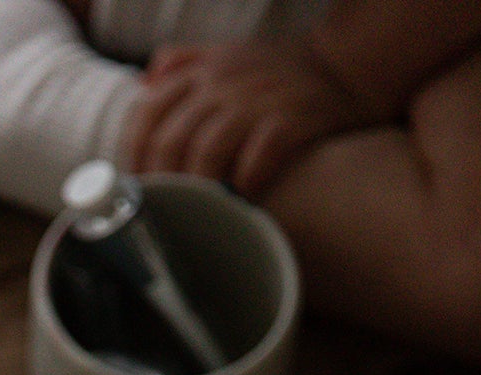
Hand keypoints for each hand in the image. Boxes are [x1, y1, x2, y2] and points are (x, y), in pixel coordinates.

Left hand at [125, 39, 376, 195]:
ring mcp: (258, 99)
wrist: (345, 68)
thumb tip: (144, 82)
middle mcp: (225, 81)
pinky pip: (258, 156)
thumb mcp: (228, 56)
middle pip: (172, 139)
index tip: (136, 187)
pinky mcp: (292, 118)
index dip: (135, 154)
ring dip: (199, 189)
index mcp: (204, 70)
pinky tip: (243, 198)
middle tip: (165, 212)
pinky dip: (245, 182)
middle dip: (163, 182)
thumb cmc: (277, 74)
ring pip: (208, 150)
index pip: (149, 111)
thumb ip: (184, 63)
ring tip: (200, 213)